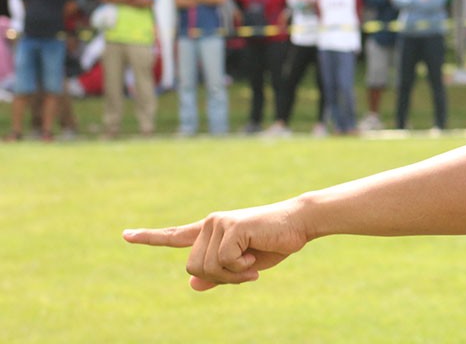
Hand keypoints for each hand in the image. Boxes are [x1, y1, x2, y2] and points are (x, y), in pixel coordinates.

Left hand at [123, 200, 308, 290]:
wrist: (298, 225)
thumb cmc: (274, 244)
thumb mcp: (244, 266)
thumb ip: (219, 274)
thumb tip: (192, 283)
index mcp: (211, 232)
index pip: (176, 236)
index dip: (151, 238)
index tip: (126, 235)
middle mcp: (210, 224)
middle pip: (194, 268)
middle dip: (220, 278)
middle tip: (246, 270)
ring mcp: (218, 223)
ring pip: (207, 267)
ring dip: (233, 274)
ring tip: (253, 262)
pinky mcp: (230, 226)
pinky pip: (224, 261)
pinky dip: (241, 267)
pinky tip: (255, 255)